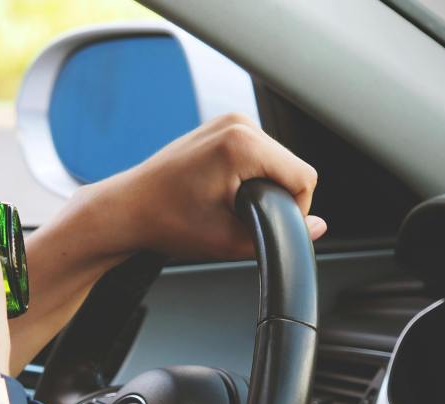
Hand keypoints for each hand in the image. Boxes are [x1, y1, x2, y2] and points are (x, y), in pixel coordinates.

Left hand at [79, 113, 326, 261]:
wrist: (127, 210)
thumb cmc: (166, 222)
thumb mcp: (227, 240)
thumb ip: (280, 236)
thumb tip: (317, 227)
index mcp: (242, 143)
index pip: (304, 177)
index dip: (296, 210)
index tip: (267, 227)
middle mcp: (238, 123)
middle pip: (291, 166)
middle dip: (276, 197)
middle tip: (240, 220)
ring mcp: (228, 121)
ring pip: (275, 160)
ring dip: (263, 186)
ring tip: (226, 206)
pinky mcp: (220, 128)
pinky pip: (256, 153)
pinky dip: (249, 175)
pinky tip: (222, 192)